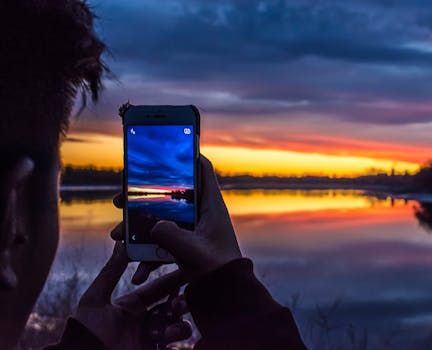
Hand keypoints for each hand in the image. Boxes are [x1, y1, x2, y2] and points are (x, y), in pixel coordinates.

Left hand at [75, 242, 191, 348]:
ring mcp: (151, 337)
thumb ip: (110, 272)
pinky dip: (177, 337)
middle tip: (182, 301)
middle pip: (174, 304)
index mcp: (132, 304)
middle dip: (182, 301)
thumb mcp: (94, 301)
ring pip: (178, 324)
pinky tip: (166, 339)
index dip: (174, 278)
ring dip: (178, 323)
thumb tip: (121, 244)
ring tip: (168, 328)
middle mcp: (144, 319)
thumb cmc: (86, 333)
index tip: (188, 268)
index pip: (159, 286)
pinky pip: (176, 343)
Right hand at [112, 155, 241, 281]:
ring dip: (138, 228)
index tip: (168, 146)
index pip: (202, 170)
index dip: (188, 155)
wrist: (225, 295)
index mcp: (210, 206)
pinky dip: (149, 255)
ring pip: (161, 219)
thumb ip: (170, 236)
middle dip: (144, 196)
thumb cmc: (218, 270)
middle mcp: (201, 214)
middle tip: (121, 198)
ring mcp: (191, 230)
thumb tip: (152, 226)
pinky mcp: (185, 246)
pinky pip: (163, 244)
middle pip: (171, 194)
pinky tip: (138, 272)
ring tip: (116, 234)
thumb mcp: (192, 251)